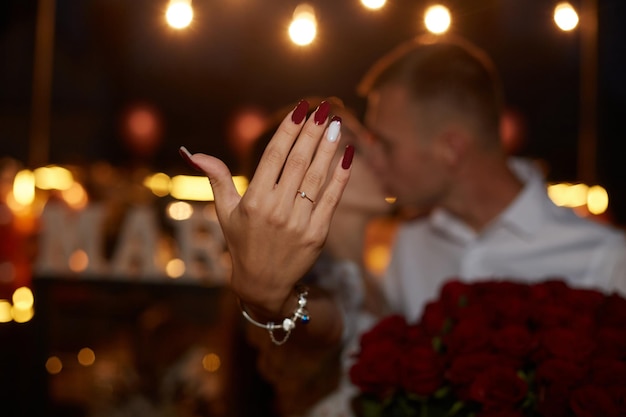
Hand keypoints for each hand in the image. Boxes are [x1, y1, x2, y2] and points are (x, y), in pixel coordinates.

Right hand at [180, 99, 353, 316]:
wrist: (263, 283)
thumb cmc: (242, 243)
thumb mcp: (225, 212)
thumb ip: (216, 179)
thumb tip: (194, 153)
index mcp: (254, 200)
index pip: (274, 156)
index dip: (288, 130)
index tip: (300, 109)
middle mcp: (277, 210)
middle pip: (298, 161)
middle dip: (312, 131)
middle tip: (324, 107)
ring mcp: (299, 223)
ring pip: (317, 176)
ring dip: (328, 147)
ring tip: (337, 124)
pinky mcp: (318, 234)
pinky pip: (332, 199)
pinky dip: (341, 176)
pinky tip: (348, 154)